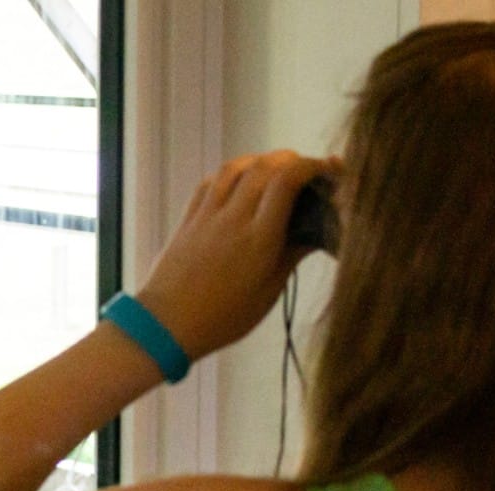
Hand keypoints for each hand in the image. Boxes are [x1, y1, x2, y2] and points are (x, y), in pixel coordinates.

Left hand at [137, 151, 339, 360]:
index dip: (312, 166)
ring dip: (260, 160)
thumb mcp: (268, 292)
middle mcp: (233, 218)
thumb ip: (293, 254)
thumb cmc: (223, 317)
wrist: (165, 325)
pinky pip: (210, 182)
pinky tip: (240, 182)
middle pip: (264, 167)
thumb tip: (317, 231)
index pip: (287, 181)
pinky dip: (231, 173)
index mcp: (258, 238)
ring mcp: (207, 215)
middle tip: (307, 172)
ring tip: (275, 170)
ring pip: (235, 167)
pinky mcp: (188, 218)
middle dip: (292, 160)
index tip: (329, 171)